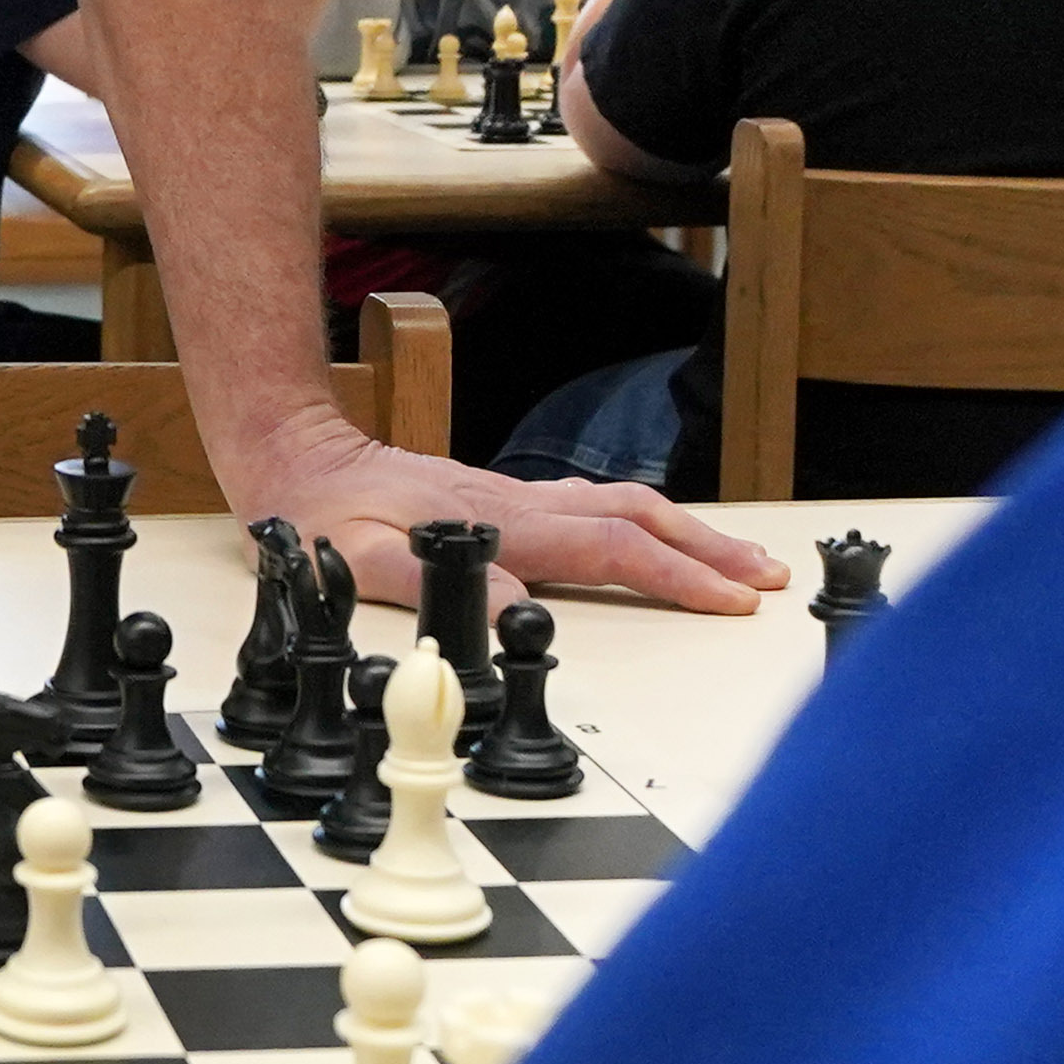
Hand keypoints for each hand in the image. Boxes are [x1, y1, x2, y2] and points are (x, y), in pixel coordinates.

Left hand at [234, 409, 781, 616]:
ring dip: (689, 533)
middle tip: (771, 580)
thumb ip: (431, 582)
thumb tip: (519, 610)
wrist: (292, 453)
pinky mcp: (505, 498)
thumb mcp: (355, 558)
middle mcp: (519, 504)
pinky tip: (661, 535)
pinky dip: (648, 522)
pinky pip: (598, 507)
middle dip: (710, 551)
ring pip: (624, 508)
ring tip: (742, 561)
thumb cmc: (318, 514)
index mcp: (499, 524)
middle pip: (638, 521)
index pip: (611, 551)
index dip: (677, 577)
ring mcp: (516, 497)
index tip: (731, 601)